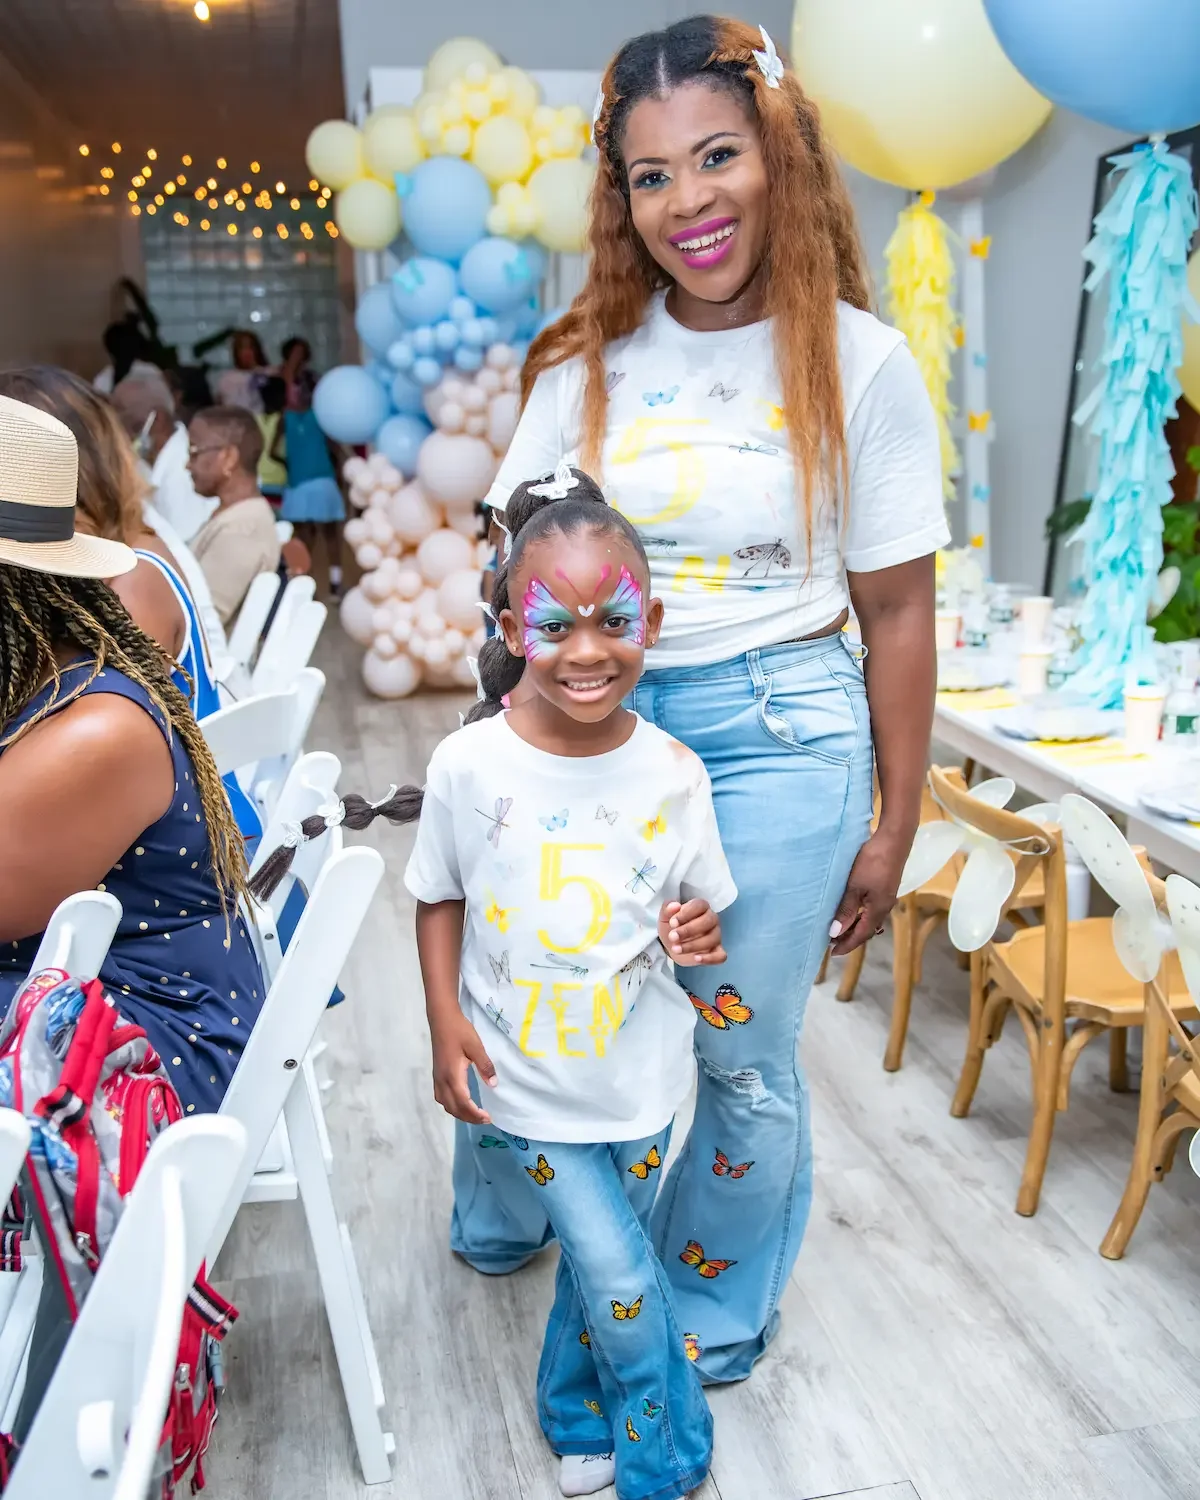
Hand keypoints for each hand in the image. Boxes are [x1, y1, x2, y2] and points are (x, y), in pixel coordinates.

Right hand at [431, 1012, 496, 1123]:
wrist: (441, 1018)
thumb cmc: (459, 1030)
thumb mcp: (476, 1046)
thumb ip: (485, 1066)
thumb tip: (493, 1085)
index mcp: (452, 1075)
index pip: (463, 1103)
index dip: (475, 1114)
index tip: (488, 1118)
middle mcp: (442, 1080)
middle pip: (453, 1108)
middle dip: (468, 1117)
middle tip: (485, 1119)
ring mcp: (437, 1078)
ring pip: (445, 1104)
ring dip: (459, 1113)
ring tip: (474, 1114)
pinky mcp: (436, 1074)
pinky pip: (441, 1097)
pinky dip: (451, 1105)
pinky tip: (460, 1102)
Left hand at [659, 899, 726, 966]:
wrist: (672, 944)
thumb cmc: (672, 927)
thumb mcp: (665, 917)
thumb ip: (667, 909)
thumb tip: (674, 906)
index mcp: (701, 907)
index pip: (699, 905)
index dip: (686, 913)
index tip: (672, 923)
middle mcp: (712, 920)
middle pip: (708, 921)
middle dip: (689, 930)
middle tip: (672, 937)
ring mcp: (716, 936)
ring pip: (713, 939)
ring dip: (693, 945)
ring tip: (676, 949)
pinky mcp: (717, 952)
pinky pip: (720, 956)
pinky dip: (710, 958)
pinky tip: (696, 958)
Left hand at [828, 830, 909, 955]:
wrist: (893, 840)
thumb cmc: (872, 862)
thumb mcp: (855, 887)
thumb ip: (846, 910)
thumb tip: (836, 933)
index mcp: (878, 910)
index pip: (861, 935)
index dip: (847, 945)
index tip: (833, 953)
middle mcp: (884, 907)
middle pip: (867, 930)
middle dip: (850, 938)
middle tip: (832, 942)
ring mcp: (886, 897)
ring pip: (869, 919)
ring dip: (855, 927)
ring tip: (840, 929)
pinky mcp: (885, 888)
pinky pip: (872, 910)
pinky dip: (861, 916)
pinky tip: (853, 912)